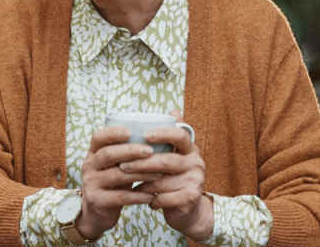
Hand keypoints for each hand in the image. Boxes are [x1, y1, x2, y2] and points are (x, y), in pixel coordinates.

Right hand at [75, 126, 163, 239]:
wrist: (96, 212)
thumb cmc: (112, 183)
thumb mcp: (115, 166)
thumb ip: (126, 155)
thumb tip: (156, 139)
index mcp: (93, 153)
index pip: (98, 137)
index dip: (112, 133)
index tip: (130, 131)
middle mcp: (89, 166)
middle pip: (108, 154)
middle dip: (130, 151)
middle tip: (150, 151)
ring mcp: (91, 184)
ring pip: (117, 175)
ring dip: (140, 174)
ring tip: (158, 174)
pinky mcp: (97, 201)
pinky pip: (120, 197)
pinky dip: (138, 196)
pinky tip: (151, 195)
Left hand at [122, 110, 213, 239]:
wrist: (188, 209)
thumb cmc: (173, 178)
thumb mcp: (173, 155)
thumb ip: (170, 136)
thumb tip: (173, 109)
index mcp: (190, 148)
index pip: (180, 135)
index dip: (163, 134)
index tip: (145, 135)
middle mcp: (196, 162)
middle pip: (166, 160)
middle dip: (141, 163)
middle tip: (122, 165)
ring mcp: (196, 181)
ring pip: (162, 180)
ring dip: (142, 182)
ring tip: (128, 183)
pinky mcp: (191, 198)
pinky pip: (164, 197)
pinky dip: (151, 198)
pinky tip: (142, 198)